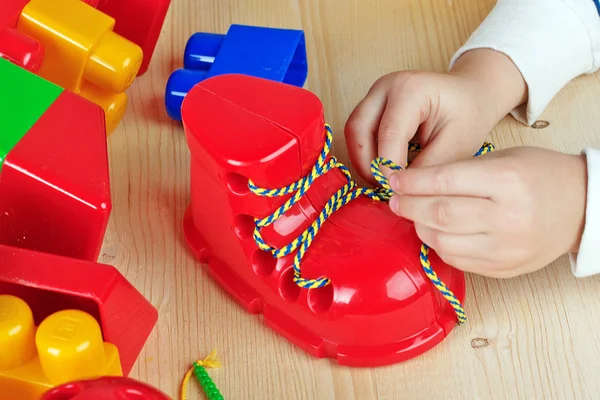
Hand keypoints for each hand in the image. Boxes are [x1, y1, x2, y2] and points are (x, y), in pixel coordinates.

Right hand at [344, 49, 527, 183]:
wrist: (470, 97)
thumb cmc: (468, 117)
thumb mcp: (456, 147)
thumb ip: (427, 170)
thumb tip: (401, 193)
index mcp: (410, 89)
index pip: (389, 133)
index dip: (388, 167)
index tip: (398, 192)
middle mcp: (386, 87)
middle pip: (358, 129)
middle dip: (367, 164)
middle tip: (386, 189)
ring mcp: (375, 95)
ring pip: (354, 132)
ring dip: (364, 161)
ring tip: (385, 182)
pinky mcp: (372, 107)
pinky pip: (359, 134)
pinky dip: (367, 155)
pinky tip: (384, 171)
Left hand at [388, 147, 587, 277]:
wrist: (582, 208)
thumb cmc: (539, 176)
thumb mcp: (503, 159)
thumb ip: (460, 172)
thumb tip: (413, 184)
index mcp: (507, 180)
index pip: (444, 180)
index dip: (412, 181)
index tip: (393, 179)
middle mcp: (507, 217)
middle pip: (439, 213)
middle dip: (408, 206)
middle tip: (394, 199)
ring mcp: (506, 248)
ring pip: (442, 241)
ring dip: (419, 227)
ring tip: (413, 214)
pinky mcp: (504, 268)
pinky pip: (457, 259)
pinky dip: (438, 244)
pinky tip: (435, 231)